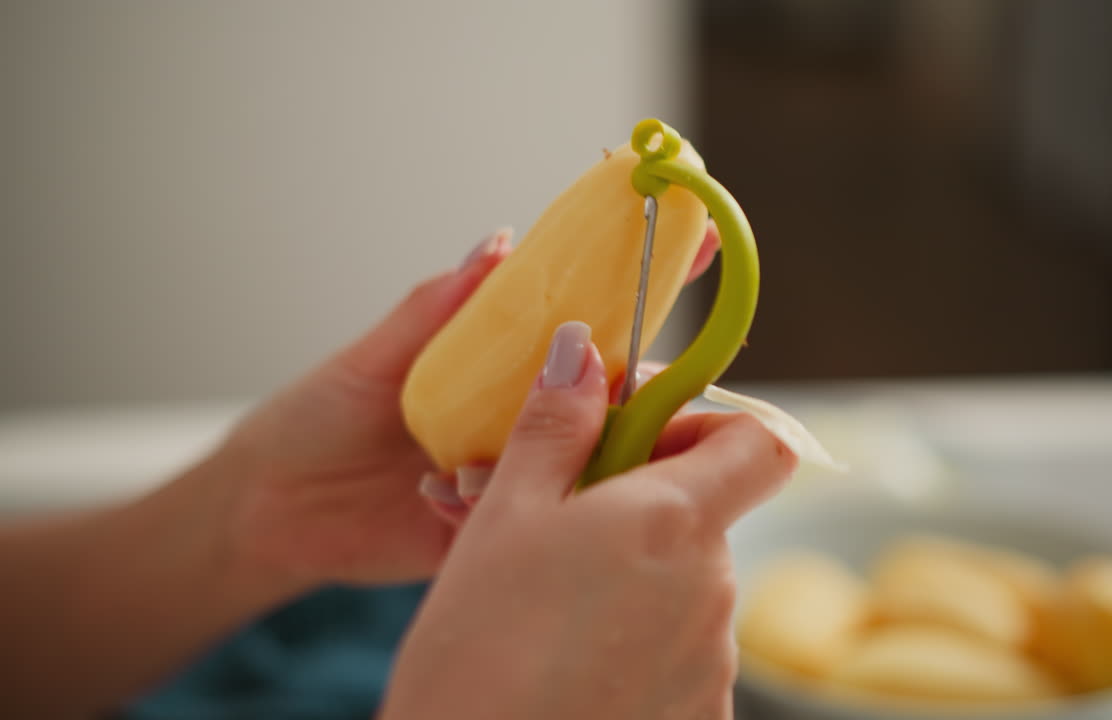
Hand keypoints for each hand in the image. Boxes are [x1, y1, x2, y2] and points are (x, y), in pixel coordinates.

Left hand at [213, 222, 719, 587]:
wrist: (273, 512)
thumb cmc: (316, 419)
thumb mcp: (374, 359)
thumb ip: (437, 309)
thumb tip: (501, 242)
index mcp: (506, 360)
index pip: (593, 314)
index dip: (649, 277)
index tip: (695, 238)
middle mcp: (530, 413)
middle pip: (617, 388)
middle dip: (644, 377)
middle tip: (621, 380)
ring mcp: (525, 472)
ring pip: (596, 459)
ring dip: (571, 453)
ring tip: (481, 452)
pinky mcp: (507, 532)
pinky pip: (542, 523)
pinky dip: (504, 505)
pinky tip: (438, 493)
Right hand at [381, 321, 796, 719]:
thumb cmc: (477, 651)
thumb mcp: (504, 517)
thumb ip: (555, 427)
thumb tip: (582, 351)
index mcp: (673, 521)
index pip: (760, 442)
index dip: (708, 425)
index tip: (640, 434)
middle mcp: (713, 589)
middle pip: (705, 512)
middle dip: (639, 501)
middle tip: (553, 517)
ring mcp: (712, 660)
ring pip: (684, 583)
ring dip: (630, 572)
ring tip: (546, 598)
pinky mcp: (700, 713)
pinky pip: (679, 651)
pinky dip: (636, 639)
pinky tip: (569, 656)